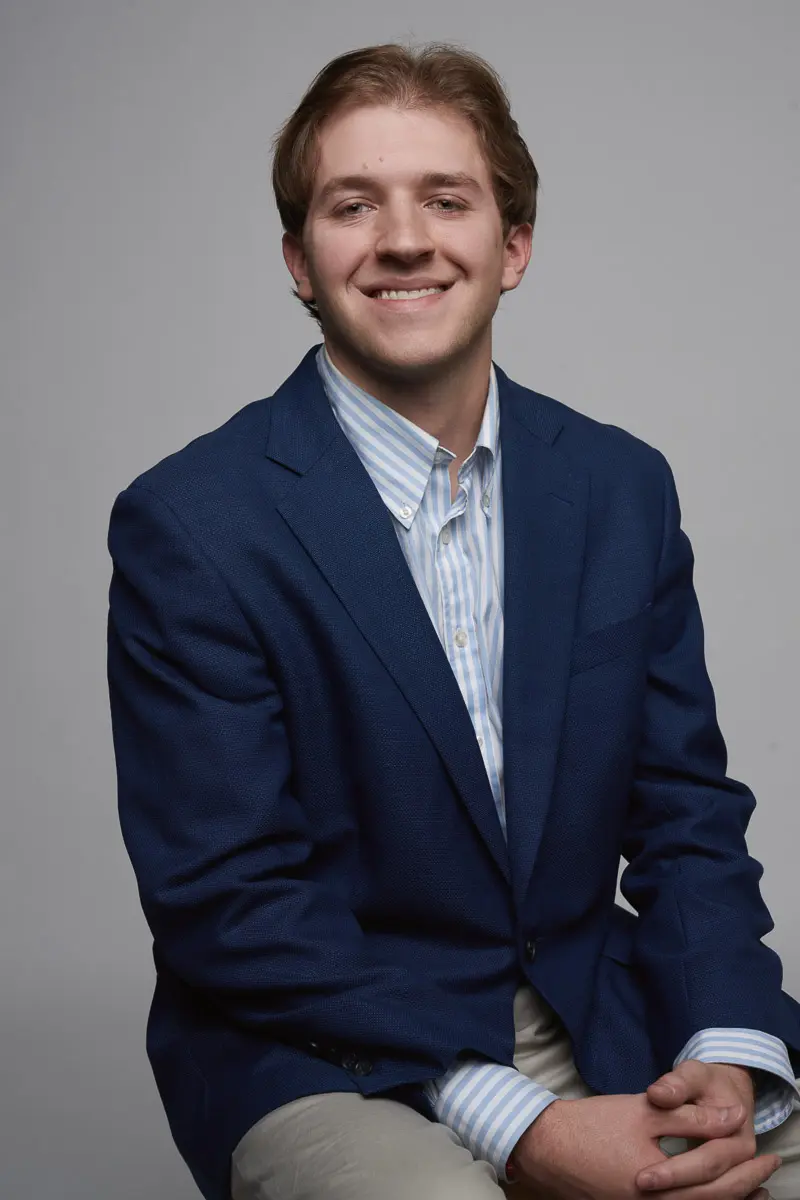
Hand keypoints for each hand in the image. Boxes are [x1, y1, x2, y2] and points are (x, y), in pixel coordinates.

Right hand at [507, 1090, 760, 1199]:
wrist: (546, 1145)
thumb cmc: (593, 1125)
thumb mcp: (645, 1112)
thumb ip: (692, 1116)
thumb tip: (734, 1116)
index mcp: (660, 1188)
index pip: (716, 1183)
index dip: (744, 1168)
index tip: (764, 1152)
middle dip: (744, 1187)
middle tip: (768, 1169)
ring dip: (728, 1199)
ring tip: (754, 1189)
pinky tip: (711, 1192)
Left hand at [637, 1060, 781, 1197]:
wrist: (727, 1091)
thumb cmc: (707, 1083)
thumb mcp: (693, 1074)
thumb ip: (677, 1084)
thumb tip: (658, 1095)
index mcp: (737, 1139)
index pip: (706, 1162)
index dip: (675, 1172)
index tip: (642, 1177)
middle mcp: (739, 1162)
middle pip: (708, 1187)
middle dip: (674, 1189)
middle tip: (639, 1185)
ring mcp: (733, 1173)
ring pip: (710, 1196)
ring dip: (679, 1197)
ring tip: (645, 1196)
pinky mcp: (721, 1178)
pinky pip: (709, 1195)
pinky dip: (688, 1197)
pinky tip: (660, 1198)